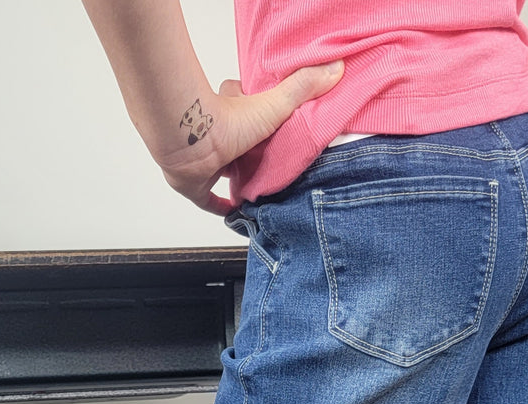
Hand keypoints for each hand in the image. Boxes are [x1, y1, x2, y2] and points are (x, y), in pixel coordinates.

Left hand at [153, 61, 344, 214]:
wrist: (190, 141)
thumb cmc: (228, 120)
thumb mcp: (274, 104)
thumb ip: (302, 88)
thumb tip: (337, 66)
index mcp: (233, 111)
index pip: (245, 103)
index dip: (260, 110)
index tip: (277, 123)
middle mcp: (217, 135)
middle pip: (238, 142)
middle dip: (253, 150)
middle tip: (274, 163)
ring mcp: (205, 161)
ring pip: (224, 169)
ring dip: (239, 177)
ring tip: (262, 188)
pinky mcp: (195, 185)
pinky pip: (208, 200)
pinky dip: (222, 207)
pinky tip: (238, 213)